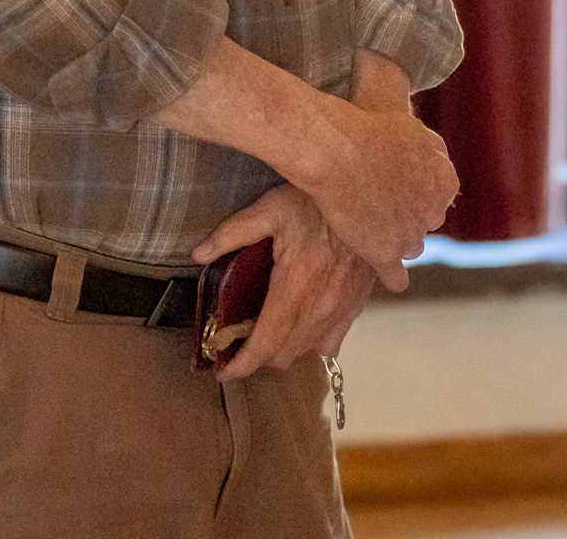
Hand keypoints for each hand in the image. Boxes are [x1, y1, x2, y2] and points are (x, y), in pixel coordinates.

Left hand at [191, 185, 374, 379]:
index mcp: (295, 287)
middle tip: (240, 339)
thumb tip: (198, 254)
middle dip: (258, 355)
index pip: (265, 344)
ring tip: (270, 331)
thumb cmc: (316, 201)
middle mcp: (320, 307)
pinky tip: (302, 324)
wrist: (367, 196)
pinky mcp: (357, 304)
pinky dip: (313, 341)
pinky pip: (333, 341)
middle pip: (284, 355)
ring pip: (308, 352)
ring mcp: (342, 309)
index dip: (241, 365)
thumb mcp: (270, 209)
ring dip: (286, 348)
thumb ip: (232, 233)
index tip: (222, 371)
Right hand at [289, 96, 456, 291]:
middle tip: (383, 205)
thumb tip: (434, 144)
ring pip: (412, 246)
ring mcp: (411, 235)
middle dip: (409, 215)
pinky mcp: (386, 254)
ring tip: (377, 233)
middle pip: (426, 220)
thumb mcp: (411, 124)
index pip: (438, 192)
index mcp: (445, 179)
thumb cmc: (369, 127)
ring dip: (398, 241)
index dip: (416, 188)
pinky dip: (395, 277)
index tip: (396, 185)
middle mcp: (434, 210)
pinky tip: (394, 281)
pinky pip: (397, 277)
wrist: (337, 149)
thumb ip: (427, 142)